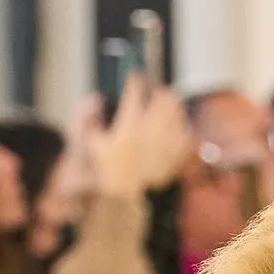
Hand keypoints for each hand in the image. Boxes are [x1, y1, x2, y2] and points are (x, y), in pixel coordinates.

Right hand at [92, 74, 191, 197]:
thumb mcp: (88, 142)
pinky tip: (177, 125)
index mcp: (128, 128)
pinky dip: (183, 126)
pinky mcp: (175, 159)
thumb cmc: (104, 169)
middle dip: (157, 90)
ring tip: (165, 103)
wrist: (122, 198)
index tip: (133, 75)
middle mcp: (149, 135)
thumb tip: (97, 97)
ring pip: (177, 114)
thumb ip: (87, 117)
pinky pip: (186, 135)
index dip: (134, 80)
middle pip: (163, 99)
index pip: (134, 93)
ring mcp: (165, 147)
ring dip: (172, 105)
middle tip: (153, 89)